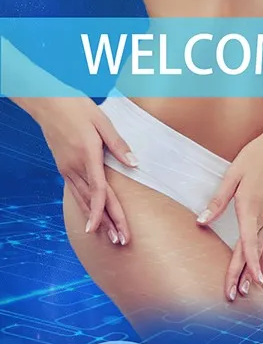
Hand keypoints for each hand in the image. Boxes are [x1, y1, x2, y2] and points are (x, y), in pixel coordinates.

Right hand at [39, 91, 130, 242]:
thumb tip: (134, 163)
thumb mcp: (101, 120)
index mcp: (87, 155)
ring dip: (97, 221)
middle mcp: (75, 167)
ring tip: (109, 237)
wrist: (48, 102)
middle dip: (108, 223)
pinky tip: (92, 220)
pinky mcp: (64, 168)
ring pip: (83, 201)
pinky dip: (86, 208)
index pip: (99, 191)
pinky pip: (76, 193)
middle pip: (93, 202)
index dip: (107, 212)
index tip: (114, 229)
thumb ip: (117, 144)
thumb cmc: (76, 106)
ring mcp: (67, 169)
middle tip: (120, 241)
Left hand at [199, 104, 262, 299]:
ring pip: (262, 252)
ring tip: (248, 291)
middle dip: (243, 276)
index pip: (247, 243)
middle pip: (251, 253)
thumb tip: (201, 221)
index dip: (245, 265)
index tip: (243, 283)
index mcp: (250, 208)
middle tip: (235, 296)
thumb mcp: (232, 175)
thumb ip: (217, 201)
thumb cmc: (255, 158)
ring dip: (255, 273)